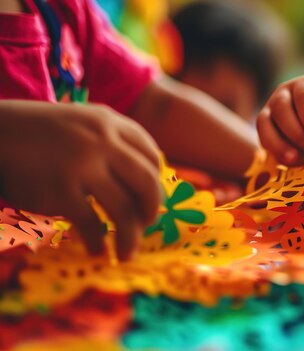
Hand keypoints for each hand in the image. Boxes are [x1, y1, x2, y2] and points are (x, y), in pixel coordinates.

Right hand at [0, 101, 161, 259]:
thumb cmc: (41, 133)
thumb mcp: (84, 123)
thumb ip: (114, 142)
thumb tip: (147, 182)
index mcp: (110, 123)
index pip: (152, 156)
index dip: (156, 181)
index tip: (150, 199)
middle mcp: (102, 142)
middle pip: (147, 183)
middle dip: (151, 210)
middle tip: (147, 225)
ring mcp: (82, 166)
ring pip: (124, 210)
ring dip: (131, 237)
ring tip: (128, 253)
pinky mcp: (60, 190)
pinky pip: (91, 225)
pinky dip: (98, 242)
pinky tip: (98, 250)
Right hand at [257, 75, 303, 164]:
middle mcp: (284, 92)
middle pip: (281, 107)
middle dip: (296, 132)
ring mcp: (270, 107)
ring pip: (265, 121)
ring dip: (279, 143)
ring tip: (293, 158)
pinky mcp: (263, 124)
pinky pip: (262, 136)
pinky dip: (273, 149)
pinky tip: (288, 160)